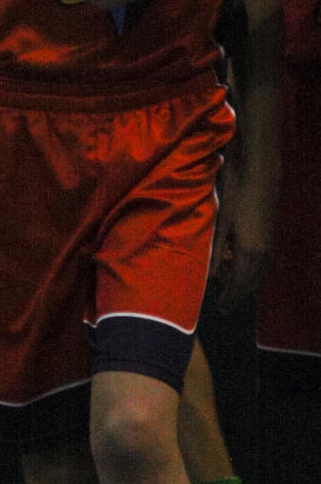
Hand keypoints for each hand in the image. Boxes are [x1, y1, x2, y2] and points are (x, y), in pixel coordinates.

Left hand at [210, 161, 274, 312]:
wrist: (260, 173)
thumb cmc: (236, 195)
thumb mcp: (221, 223)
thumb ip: (217, 251)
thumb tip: (213, 275)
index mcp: (250, 251)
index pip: (240, 285)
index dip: (230, 298)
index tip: (221, 310)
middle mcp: (263, 252)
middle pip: (251, 282)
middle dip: (237, 295)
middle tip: (224, 305)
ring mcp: (269, 243)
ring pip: (257, 272)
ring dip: (244, 282)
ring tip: (228, 289)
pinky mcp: (270, 234)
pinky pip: (260, 261)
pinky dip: (250, 270)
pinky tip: (238, 267)